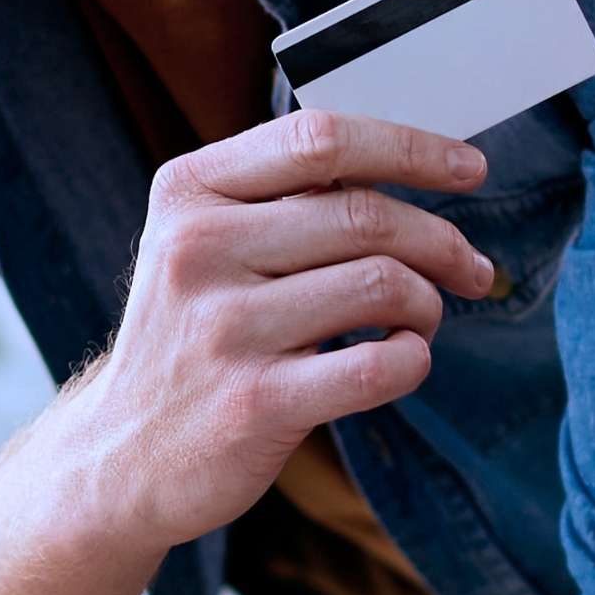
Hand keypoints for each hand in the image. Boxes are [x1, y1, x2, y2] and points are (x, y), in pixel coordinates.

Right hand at [38, 112, 493, 555]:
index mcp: (188, 192)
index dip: (411, 148)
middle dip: (441, 240)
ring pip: (381, 285)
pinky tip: (403, 360)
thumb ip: (280, 197)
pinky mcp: (254, 404)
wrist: (124, 455)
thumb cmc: (189, 338)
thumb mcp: (200, 244)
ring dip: (427, 304)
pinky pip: (377, 366)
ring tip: (420, 321)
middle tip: (470, 269)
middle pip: (364, 214)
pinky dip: (413, 360)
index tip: (468, 168)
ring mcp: (223, 329)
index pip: (320, 139)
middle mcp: (197, 250)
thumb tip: (409, 167)